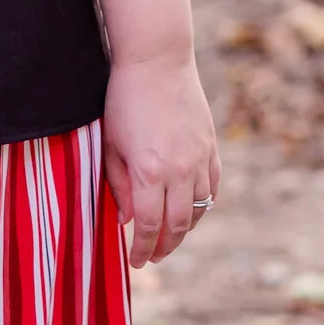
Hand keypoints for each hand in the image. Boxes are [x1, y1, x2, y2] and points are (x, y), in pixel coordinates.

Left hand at [103, 45, 218, 266]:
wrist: (157, 61)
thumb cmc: (124, 100)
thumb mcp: (111, 145)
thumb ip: (119, 186)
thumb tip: (128, 220)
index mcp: (149, 171)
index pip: (149, 226)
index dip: (143, 249)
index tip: (136, 262)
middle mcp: (179, 170)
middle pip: (177, 225)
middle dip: (165, 248)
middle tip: (153, 258)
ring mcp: (199, 158)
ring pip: (199, 209)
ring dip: (185, 229)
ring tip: (170, 238)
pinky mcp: (211, 147)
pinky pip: (213, 186)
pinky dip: (203, 204)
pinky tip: (192, 210)